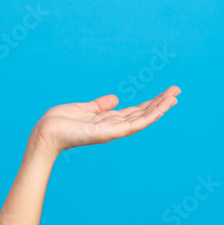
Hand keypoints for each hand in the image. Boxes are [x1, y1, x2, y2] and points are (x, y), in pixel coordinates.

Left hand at [32, 86, 179, 154]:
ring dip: (159, 108)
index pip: (134, 111)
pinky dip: (148, 117)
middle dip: (160, 103)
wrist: (46, 132)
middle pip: (142, 114)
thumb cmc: (60, 122)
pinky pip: (133, 125)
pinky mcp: (108, 133)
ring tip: (174, 97)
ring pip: (142, 119)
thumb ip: (100, 105)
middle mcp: (113, 127)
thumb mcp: (84, 109)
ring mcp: (112, 131)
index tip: (166, 94)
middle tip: (177, 91)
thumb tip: (115, 98)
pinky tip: (160, 109)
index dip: (150, 103)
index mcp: (108, 120)